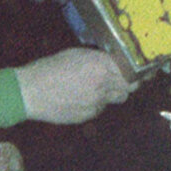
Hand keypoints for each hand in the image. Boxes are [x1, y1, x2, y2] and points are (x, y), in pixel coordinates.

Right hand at [16, 47, 135, 124]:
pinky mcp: (88, 115)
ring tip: (94, 87)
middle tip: (121, 79)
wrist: (30, 92)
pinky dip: (96, 103)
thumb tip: (113, 62)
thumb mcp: (76, 54)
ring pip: (115, 99)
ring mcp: (97, 102)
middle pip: (128, 87)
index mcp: (101, 65)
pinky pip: (100, 108)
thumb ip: (98, 59)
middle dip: (127, 83)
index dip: (137, 71)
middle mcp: (103, 84)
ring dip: (111, 93)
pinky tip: (80, 97)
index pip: (131, 70)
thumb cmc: (50, 68)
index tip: (140, 70)